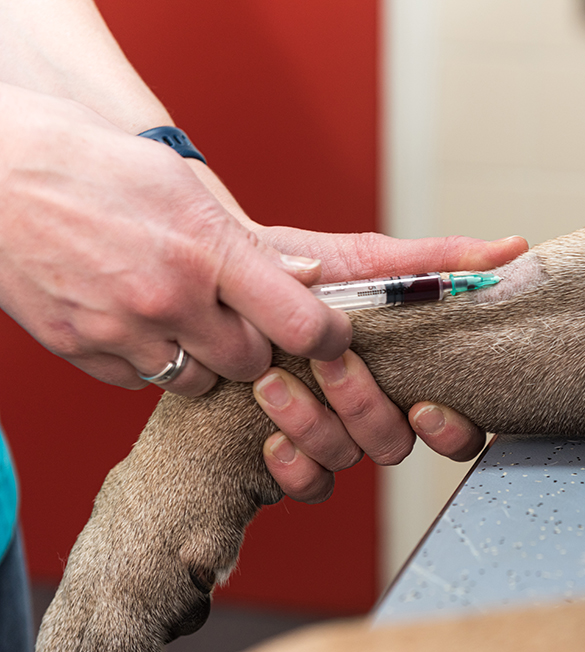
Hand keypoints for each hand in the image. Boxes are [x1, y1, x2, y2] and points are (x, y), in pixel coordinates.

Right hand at [0, 85, 350, 395]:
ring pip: (197, 381)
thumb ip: (245, 242)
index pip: (301, 324)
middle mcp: (168, 299)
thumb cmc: (88, 162)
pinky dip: (151, 361)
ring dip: (205, 359)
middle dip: (258, 345)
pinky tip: (138, 322)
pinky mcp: (78, 350)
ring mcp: (119, 331)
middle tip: (244, 316)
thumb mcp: (179, 184)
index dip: (329, 337)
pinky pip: (140, 383)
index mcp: (205, 250)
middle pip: (253, 363)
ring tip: (186, 317)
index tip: (332, 335)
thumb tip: (303, 276)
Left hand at [252, 231, 527, 501]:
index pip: (459, 425)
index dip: (451, 430)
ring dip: (313, 425)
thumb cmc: (308, 275)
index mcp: (408, 376)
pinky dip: (292, 467)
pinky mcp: (291, 454)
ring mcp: (334, 437)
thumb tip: (513, 248)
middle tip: (331, 364)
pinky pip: (308, 486)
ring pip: (346, 460)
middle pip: (395, 445)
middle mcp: (377, 413)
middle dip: (364, 408)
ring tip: (272, 380)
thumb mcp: (369, 262)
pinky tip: (269, 439)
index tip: (424, 406)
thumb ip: (438, 263)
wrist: (227, 279)